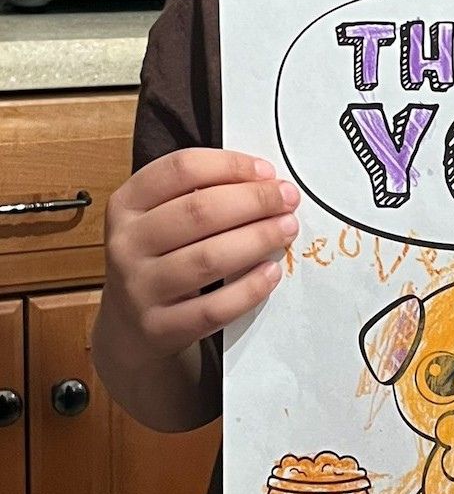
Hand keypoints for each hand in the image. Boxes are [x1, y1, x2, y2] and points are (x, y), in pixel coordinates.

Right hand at [100, 148, 300, 362]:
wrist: (125, 327)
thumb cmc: (156, 259)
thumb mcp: (158, 218)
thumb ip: (198, 194)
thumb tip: (263, 182)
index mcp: (126, 204)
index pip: (180, 170)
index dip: (230, 165)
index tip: (266, 171)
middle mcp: (127, 243)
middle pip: (198, 211)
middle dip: (254, 200)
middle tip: (288, 198)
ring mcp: (140, 288)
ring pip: (208, 258)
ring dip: (258, 239)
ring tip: (287, 229)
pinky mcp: (159, 328)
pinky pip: (213, 308)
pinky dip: (248, 289)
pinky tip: (271, 272)